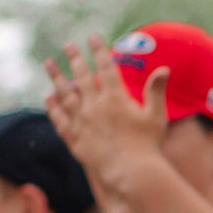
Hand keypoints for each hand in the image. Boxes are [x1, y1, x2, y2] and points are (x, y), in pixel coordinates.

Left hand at [45, 37, 169, 186]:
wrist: (131, 174)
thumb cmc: (148, 146)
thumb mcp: (157, 116)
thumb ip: (156, 91)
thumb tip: (164, 69)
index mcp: (116, 98)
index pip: (105, 67)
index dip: (98, 51)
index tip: (92, 38)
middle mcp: (95, 107)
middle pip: (81, 77)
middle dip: (75, 58)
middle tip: (68, 45)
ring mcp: (82, 123)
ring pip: (64, 95)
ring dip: (56, 77)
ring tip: (49, 63)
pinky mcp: (75, 139)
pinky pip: (60, 119)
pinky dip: (53, 107)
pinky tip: (49, 98)